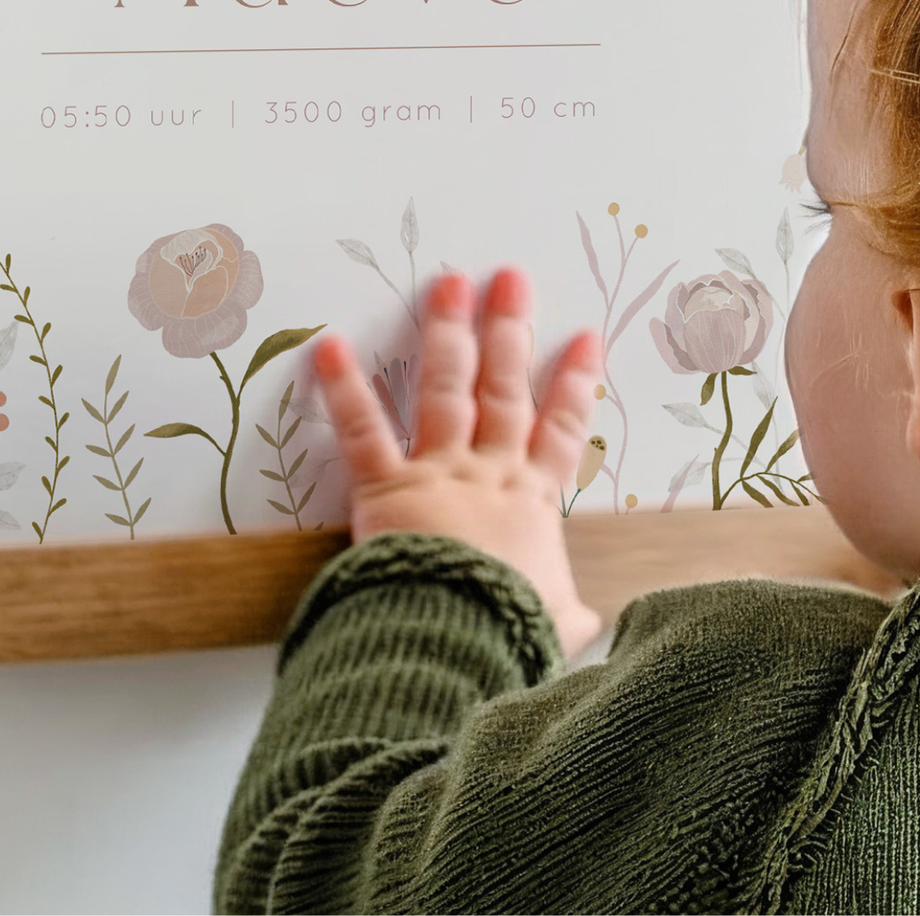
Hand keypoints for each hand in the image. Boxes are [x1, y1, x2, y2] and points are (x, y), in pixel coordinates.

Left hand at [309, 268, 611, 652]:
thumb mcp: (555, 627)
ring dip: (447, 333)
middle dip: (510, 329)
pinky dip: (344, 387)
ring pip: (447, 389)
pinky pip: (363, 430)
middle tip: (510, 278)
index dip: (576, 382)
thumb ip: (571, 617)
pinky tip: (330, 346)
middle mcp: (491, 473)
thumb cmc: (509, 635)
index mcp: (533, 502)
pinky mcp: (388, 488)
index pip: (561, 429)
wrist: (461, 642)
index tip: (585, 337)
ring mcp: (441, 473)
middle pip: (505, 388)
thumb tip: (589, 625)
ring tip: (446, 284)